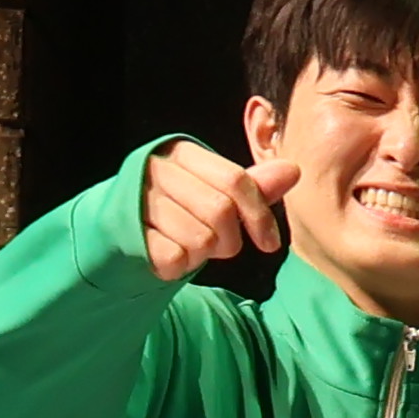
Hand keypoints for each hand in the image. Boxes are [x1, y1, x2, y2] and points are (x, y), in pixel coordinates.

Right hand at [141, 137, 292, 279]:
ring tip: (189, 245)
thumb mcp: (218, 194)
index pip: (237, 180)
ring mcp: (139, 199)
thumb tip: (293, 170)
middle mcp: (158, 169)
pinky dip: (182, 264)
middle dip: (230, 240)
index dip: (259, 215)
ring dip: (203, 254)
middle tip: (220, 245)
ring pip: (200, 238)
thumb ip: (253, 185)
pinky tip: (171, 253)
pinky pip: (176, 258)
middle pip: (221, 211)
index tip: (270, 243)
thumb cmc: (182, 209)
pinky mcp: (128, 232)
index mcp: (183, 153)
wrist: (125, 228)